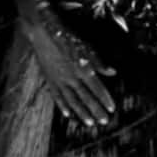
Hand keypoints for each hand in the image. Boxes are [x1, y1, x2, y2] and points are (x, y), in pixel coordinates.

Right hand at [22, 6, 115, 126]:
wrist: (44, 34)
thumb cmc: (67, 38)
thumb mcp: (86, 47)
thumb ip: (99, 62)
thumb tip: (112, 73)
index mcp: (83, 69)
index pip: (97, 88)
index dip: (105, 99)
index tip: (111, 109)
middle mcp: (72, 77)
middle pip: (86, 98)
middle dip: (96, 110)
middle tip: (104, 121)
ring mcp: (60, 80)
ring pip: (72, 100)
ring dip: (81, 112)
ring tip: (89, 123)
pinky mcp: (50, 80)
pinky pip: (57, 96)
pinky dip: (63, 106)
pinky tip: (68, 114)